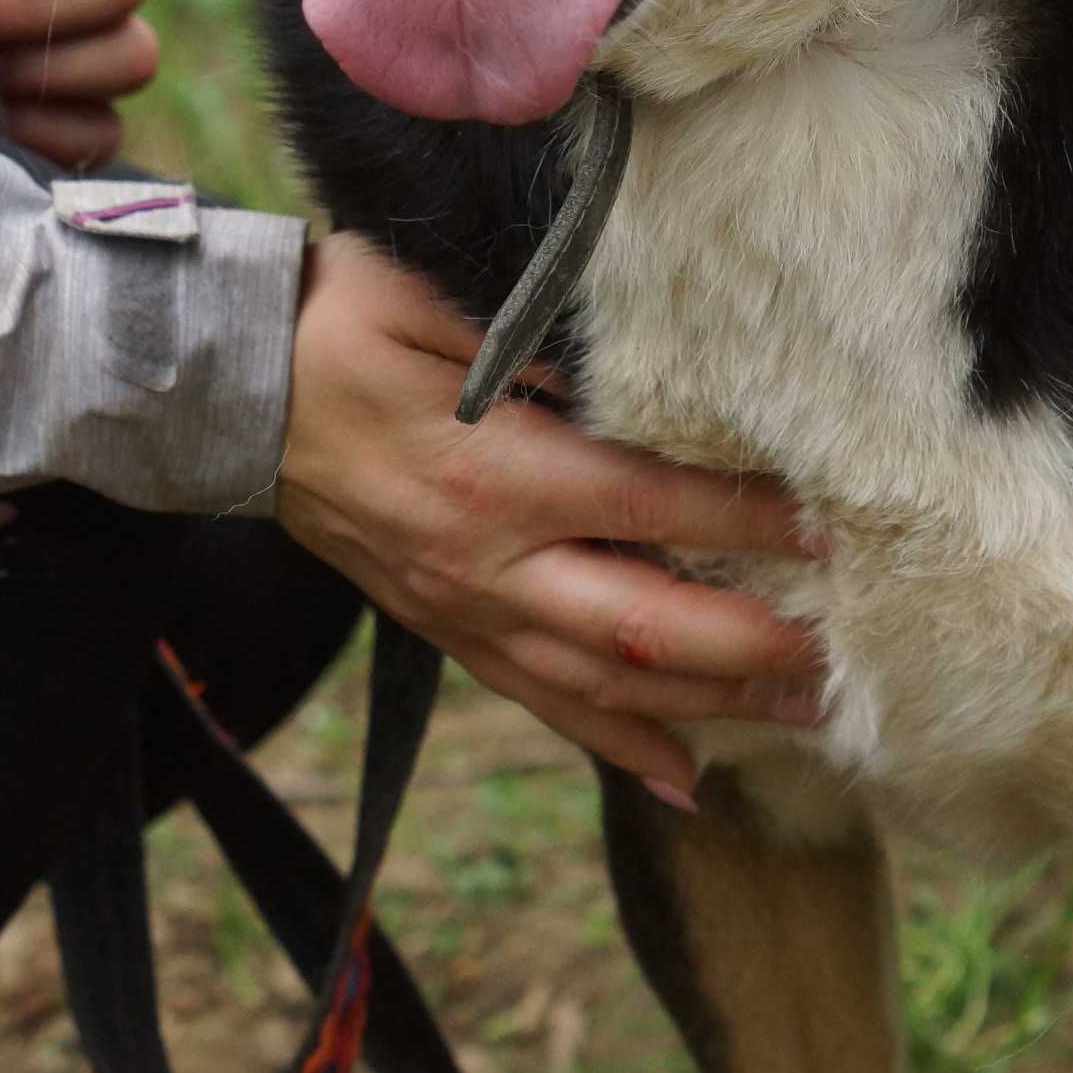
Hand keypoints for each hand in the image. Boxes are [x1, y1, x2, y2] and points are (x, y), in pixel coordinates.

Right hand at [276, 234, 827, 801]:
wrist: (230, 394)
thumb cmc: (335, 320)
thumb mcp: (431, 295)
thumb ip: (532, 336)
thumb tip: (634, 365)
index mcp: (494, 473)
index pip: (646, 506)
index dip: (739, 521)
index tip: (819, 525)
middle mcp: (487, 561)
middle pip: (641, 627)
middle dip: (750, 647)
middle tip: (842, 653)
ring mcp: (463, 609)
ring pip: (602, 686)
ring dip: (708, 706)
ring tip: (802, 715)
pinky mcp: (444, 631)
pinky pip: (541, 704)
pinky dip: (618, 745)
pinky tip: (685, 778)